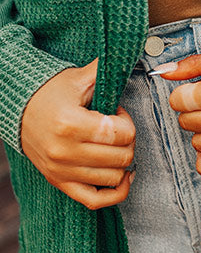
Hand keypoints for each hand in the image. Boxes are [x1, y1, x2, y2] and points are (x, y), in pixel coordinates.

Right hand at [21, 59, 135, 208]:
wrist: (18, 109)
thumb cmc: (51, 92)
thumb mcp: (79, 78)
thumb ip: (106, 69)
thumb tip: (129, 51)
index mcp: (70, 124)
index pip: (120, 134)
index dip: (128, 123)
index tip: (119, 113)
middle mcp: (65, 151)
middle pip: (121, 157)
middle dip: (128, 140)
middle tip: (117, 128)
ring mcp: (61, 171)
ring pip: (114, 178)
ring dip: (122, 161)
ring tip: (112, 144)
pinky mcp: (60, 182)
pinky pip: (96, 201)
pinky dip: (116, 192)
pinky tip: (122, 176)